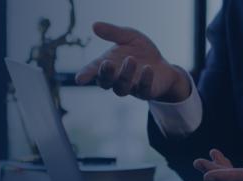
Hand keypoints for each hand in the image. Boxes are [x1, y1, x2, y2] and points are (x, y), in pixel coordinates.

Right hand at [75, 22, 190, 101]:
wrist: (162, 66)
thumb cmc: (141, 51)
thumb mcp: (129, 37)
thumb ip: (113, 33)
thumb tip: (95, 25)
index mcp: (108, 65)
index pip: (93, 71)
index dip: (86, 75)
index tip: (80, 79)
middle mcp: (116, 79)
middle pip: (105, 82)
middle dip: (105, 74)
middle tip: (107, 63)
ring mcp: (130, 88)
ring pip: (122, 88)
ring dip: (125, 74)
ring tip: (131, 59)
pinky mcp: (145, 92)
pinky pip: (143, 90)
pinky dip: (145, 80)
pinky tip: (148, 69)